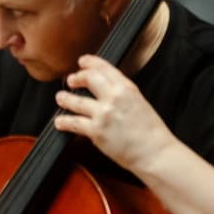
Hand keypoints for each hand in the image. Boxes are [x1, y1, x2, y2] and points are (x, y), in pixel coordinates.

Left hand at [54, 54, 178, 173]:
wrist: (154, 152)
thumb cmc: (151, 132)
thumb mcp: (139, 102)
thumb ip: (122, 93)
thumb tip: (106, 89)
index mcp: (127, 88)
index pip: (104, 68)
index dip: (90, 62)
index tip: (83, 61)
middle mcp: (114, 97)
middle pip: (88, 78)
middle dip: (77, 77)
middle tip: (71, 80)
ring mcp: (103, 114)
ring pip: (76, 101)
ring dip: (65, 98)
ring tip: (61, 97)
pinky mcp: (96, 131)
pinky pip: (74, 123)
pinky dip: (64, 122)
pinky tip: (60, 121)